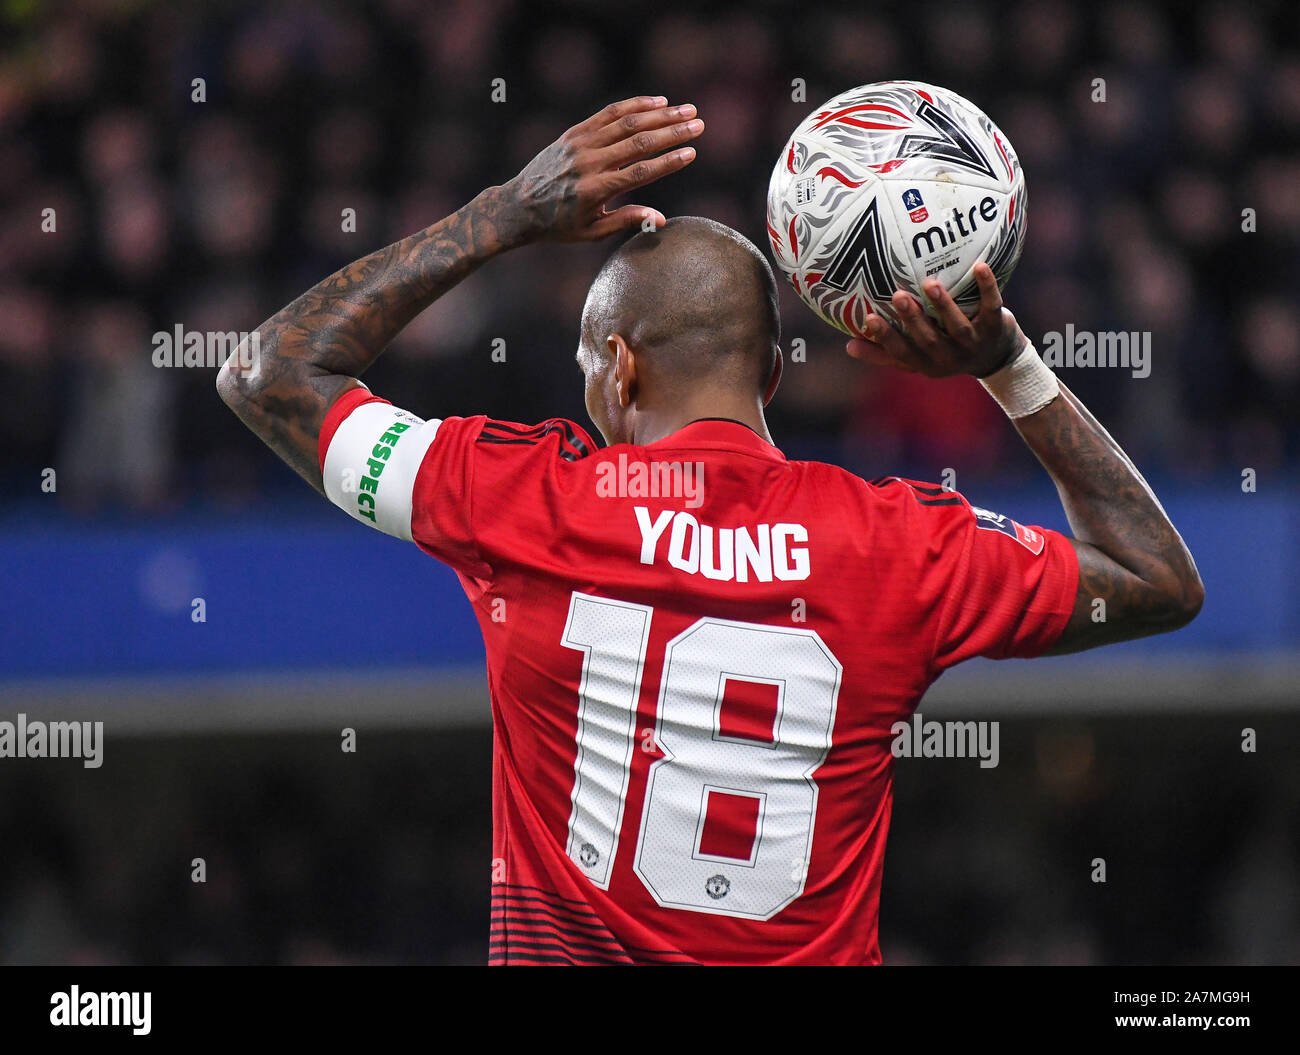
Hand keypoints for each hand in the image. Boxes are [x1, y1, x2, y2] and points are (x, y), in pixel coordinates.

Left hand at [495, 96, 702, 244]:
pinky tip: (657, 102)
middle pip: (638, 142)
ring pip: (626, 122)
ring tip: (686, 110)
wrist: (518, 206)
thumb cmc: (559, 225)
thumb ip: (626, 221)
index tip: (691, 153)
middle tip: (699, 124)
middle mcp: (589, 163)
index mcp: (595, 191)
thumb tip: (661, 219)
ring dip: (659, 114)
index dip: (668, 162)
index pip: (639, 172)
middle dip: (672, 132)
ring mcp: (581, 144)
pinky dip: (634, 105)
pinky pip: (609, 114)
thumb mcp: (591, 232)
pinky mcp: (574, 133)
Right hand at [845, 263, 1027, 377]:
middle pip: (928, 340)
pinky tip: (980, 266)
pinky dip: (987, 287)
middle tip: (898, 296)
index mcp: (926, 364)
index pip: (902, 353)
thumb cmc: (947, 351)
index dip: (885, 338)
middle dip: (913, 319)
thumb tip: (848, 346)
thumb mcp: (918, 358)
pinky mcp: (997, 327)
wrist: (998, 357)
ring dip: (944, 305)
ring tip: (930, 284)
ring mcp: (974, 344)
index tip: (868, 319)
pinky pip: (992, 306)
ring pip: (957, 326)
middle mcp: (949, 358)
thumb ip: (886, 352)